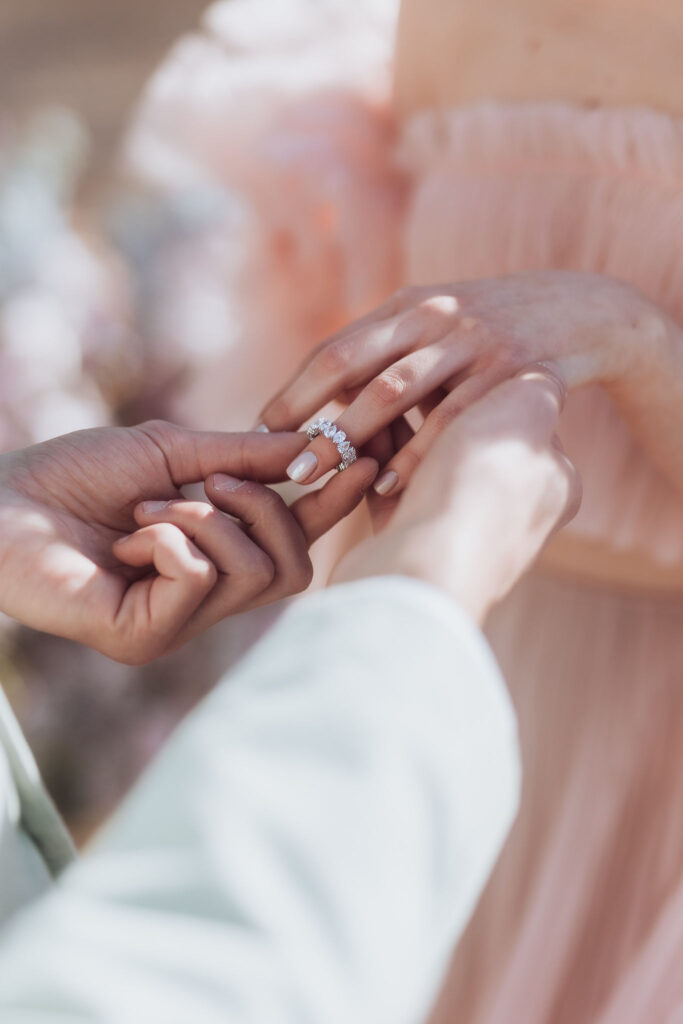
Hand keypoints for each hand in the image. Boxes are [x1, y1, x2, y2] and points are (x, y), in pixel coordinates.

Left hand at [0, 421, 376, 663]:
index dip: (333, 505)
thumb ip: (243, 456)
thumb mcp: (173, 452)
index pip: (296, 542)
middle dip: (270, 511)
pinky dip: (171, 538)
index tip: (362, 460)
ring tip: (151, 507)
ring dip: (207, 518)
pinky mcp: (145, 639)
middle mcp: (204, 601)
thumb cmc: (74, 475)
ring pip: (254, 575)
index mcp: (214, 558)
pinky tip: (130, 537)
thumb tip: (315, 445)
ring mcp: (177, 625)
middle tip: (218, 480)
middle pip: (294, 570)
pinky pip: (199, 580)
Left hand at [257, 271, 659, 493]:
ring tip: (323, 478)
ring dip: (354, 437)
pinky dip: (418, 453)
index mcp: (407, 307)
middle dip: (312, 418)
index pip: (336, 351)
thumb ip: (389, 355)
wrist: (579, 311)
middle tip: (283, 466)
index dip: (295, 392)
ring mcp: (472, 342)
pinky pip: (453, 418)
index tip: (261, 431)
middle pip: (355, 367)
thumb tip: (325, 404)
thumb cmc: (491, 333)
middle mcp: (434, 317)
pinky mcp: (510, 370)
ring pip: (398, 390)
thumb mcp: (438, 327)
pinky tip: (389, 485)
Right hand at [331, 366, 581, 623]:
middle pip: (464, 437)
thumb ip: (537, 386)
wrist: (427, 566)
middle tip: (394, 373)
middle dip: (426, 406)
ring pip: (421, 462)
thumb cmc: (483, 482)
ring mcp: (457, 528)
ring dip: (391, 428)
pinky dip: (371, 459)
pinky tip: (348, 431)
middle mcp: (509, 508)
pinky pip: (389, 490)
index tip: (448, 354)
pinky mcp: (407, 541)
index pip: (519, 415)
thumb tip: (542, 373)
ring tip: (358, 393)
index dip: (480, 379)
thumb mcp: (528, 411)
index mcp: (551, 481)